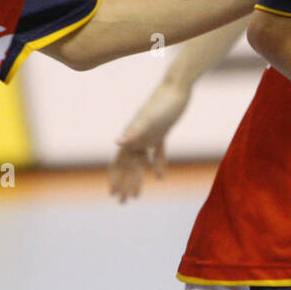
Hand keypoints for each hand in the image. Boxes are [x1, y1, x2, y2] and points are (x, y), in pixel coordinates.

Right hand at [109, 79, 190, 201]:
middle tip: (124, 202)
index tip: (113, 194)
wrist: (178, 87)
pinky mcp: (162, 132)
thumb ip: (134, 131)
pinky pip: (157, 153)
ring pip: (141, 162)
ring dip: (138, 178)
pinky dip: (158, 164)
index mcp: (132, 136)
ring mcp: (149, 135)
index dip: (115, 178)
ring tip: (137, 195)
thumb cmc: (163, 102)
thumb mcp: (150, 119)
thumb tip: (117, 141)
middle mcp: (137, 137)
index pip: (119, 161)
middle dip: (124, 184)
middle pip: (128, 165)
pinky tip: (161, 178)